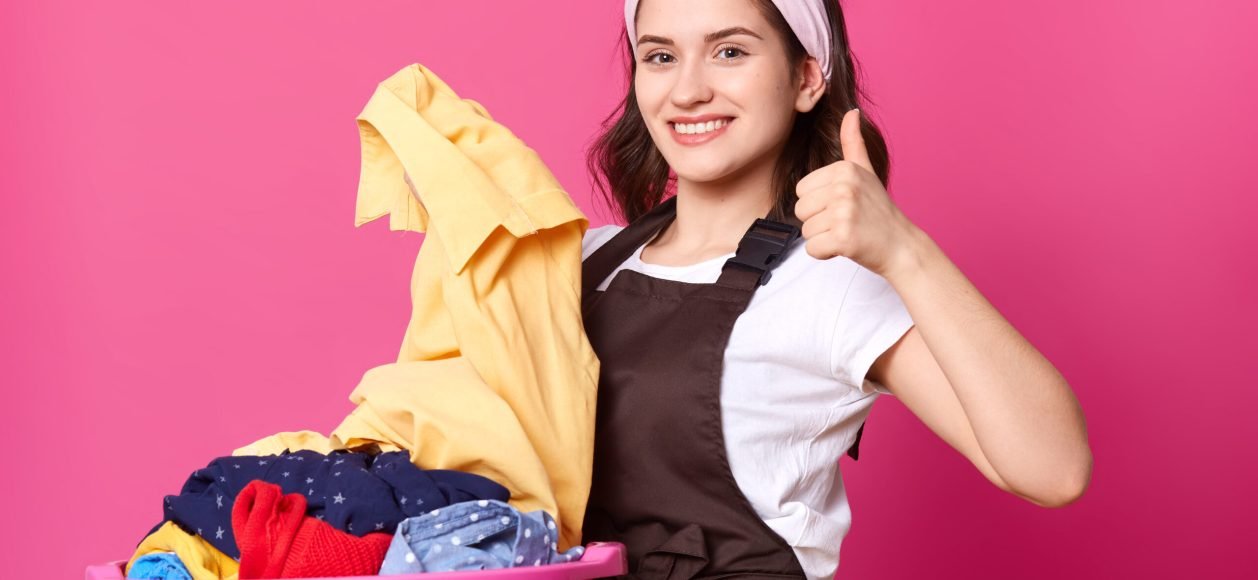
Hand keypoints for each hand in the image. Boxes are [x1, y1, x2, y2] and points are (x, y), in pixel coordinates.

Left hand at [793, 109, 918, 276]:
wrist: (900, 245)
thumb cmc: (878, 210)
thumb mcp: (865, 171)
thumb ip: (853, 143)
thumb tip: (851, 111)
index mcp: (844, 169)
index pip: (801, 191)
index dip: (818, 203)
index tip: (842, 206)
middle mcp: (844, 187)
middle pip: (800, 210)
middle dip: (819, 221)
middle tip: (846, 221)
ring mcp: (844, 212)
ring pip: (805, 231)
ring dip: (823, 237)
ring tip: (848, 232)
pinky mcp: (843, 238)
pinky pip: (812, 249)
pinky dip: (826, 253)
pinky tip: (847, 246)